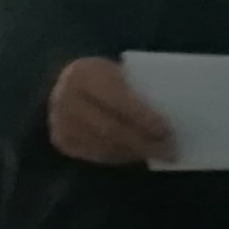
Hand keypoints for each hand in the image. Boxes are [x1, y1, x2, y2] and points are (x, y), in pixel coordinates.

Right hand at [48, 55, 175, 167]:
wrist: (66, 83)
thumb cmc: (103, 77)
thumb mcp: (118, 72)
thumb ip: (136, 90)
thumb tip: (170, 115)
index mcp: (83, 73)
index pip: (116, 100)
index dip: (142, 117)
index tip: (166, 129)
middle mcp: (64, 98)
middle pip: (110, 128)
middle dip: (143, 141)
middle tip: (169, 150)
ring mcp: (59, 122)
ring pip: (104, 145)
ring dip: (135, 152)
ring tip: (159, 154)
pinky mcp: (62, 140)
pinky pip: (96, 155)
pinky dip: (122, 157)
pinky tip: (139, 154)